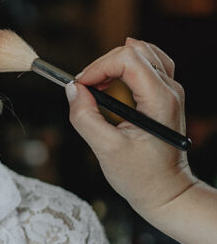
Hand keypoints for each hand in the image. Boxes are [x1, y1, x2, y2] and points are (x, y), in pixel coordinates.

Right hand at [65, 38, 195, 224]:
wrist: (167, 193)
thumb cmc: (142, 177)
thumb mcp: (106, 150)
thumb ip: (85, 117)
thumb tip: (72, 90)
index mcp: (159, 100)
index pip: (128, 58)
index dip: (98, 66)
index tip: (81, 86)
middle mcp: (170, 90)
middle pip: (134, 51)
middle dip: (103, 65)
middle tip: (86, 90)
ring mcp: (170, 92)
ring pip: (143, 53)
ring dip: (115, 64)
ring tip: (99, 87)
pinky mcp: (164, 97)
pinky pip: (148, 66)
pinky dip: (127, 68)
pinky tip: (114, 82)